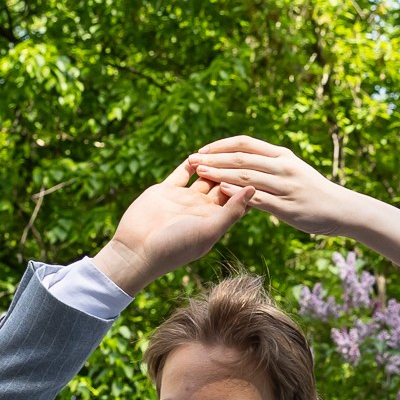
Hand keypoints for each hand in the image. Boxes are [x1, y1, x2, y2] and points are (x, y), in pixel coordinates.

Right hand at [93, 166, 250, 296]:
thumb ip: (231, 211)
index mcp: (216, 220)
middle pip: (223, 184)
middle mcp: (202, 209)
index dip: (248, 185)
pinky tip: (200, 152)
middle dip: (232, 170)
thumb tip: (253, 189)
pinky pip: (182, 173)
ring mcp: (184, 198)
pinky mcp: (166, 190)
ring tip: (224, 150)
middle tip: (245, 154)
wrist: (139, 249)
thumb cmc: (177, 246)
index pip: (238, 199)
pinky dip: (191, 162)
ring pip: (204, 175)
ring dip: (213, 163)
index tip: (260, 170)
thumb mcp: (209, 230)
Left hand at [182, 138, 362, 236]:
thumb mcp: (294, 171)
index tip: (202, 150)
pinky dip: (237, 193)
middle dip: (213, 158)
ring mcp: (284, 186)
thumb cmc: (316, 192)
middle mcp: (282, 166)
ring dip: (220, 173)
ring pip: (246, 175)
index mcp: (282, 155)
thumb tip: (249, 164)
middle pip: (241, 157)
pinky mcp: (286, 206)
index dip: (220, 145)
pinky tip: (221, 192)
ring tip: (199, 172)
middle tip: (191, 158)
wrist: (342, 210)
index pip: (245, 143)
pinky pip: (257, 197)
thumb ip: (272, 166)